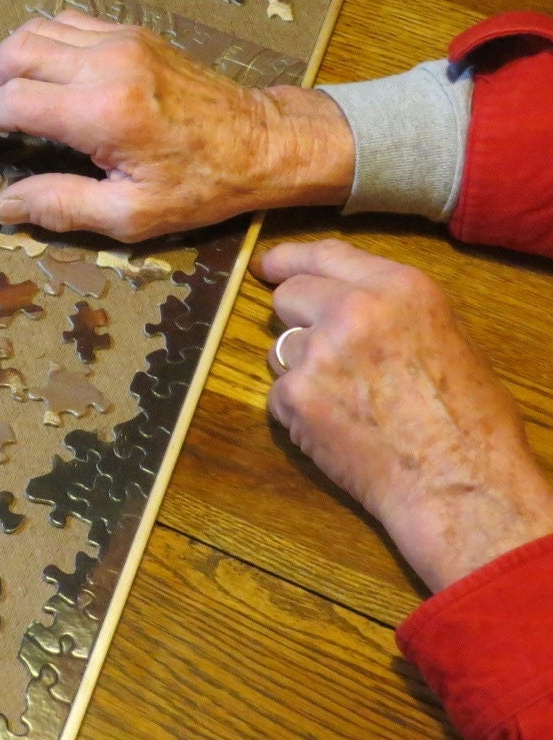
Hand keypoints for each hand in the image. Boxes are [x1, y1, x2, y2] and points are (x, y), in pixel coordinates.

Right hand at [0, 11, 352, 242]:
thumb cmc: (202, 185)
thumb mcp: (131, 214)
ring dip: (4, 56)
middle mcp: (107, 64)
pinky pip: (69, 23)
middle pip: (18, 54)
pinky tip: (30, 65)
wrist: (263, 141)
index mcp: (103, 112)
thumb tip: (3, 205)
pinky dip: (38, 40)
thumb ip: (61, 206)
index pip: (14, 101)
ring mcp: (121, 41)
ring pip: (39, 30)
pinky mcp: (133, 34)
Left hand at [260, 239, 552, 592]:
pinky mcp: (296, 395)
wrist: (461, 486)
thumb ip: (391, 307)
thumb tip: (347, 297)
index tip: (269, 266)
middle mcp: (354, 309)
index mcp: (400, 288)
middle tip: (324, 353)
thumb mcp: (447, 336)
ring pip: (281, 348)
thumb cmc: (470, 421)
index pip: (325, 253)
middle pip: (289, 296)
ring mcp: (319, 351)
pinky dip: (299, 412)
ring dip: (300, 370)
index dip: (290, 259)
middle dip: (298, 320)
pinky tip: (338, 430)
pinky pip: (279, 394)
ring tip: (348, 403)